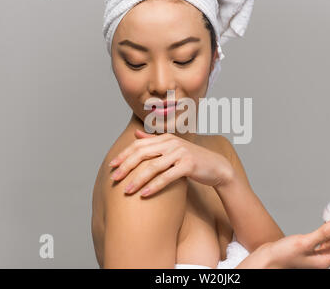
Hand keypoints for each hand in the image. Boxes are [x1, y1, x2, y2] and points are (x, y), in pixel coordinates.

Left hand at [108, 129, 233, 196]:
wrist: (217, 166)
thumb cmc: (193, 159)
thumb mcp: (173, 147)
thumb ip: (154, 140)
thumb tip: (136, 135)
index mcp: (166, 138)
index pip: (139, 144)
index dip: (124, 155)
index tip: (112, 165)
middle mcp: (172, 143)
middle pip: (142, 153)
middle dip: (126, 166)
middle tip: (114, 179)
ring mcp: (180, 153)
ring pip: (153, 166)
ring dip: (137, 179)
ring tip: (127, 190)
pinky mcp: (188, 165)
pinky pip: (167, 177)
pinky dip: (154, 186)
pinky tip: (144, 194)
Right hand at [262, 217, 329, 268]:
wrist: (266, 260)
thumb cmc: (282, 256)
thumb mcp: (305, 242)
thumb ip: (324, 233)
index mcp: (324, 262)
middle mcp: (320, 260)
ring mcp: (313, 256)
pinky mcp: (306, 251)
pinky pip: (321, 241)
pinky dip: (325, 232)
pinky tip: (324, 225)